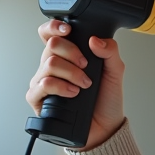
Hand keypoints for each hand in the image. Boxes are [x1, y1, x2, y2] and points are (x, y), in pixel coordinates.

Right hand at [26, 20, 125, 149]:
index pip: (50, 33)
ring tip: (84, 84)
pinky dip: (61, 87)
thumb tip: (95, 39)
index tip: (68, 29)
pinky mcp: (38, 99)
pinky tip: (73, 93)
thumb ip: (110, 51)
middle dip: (73, 53)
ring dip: (71, 73)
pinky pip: (42, 85)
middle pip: (51, 45)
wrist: (104, 128)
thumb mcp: (115, 71)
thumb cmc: (106, 100)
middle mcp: (52, 66)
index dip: (54, 26)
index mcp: (66, 55)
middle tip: (86, 66)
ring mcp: (43, 81)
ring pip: (49, 64)